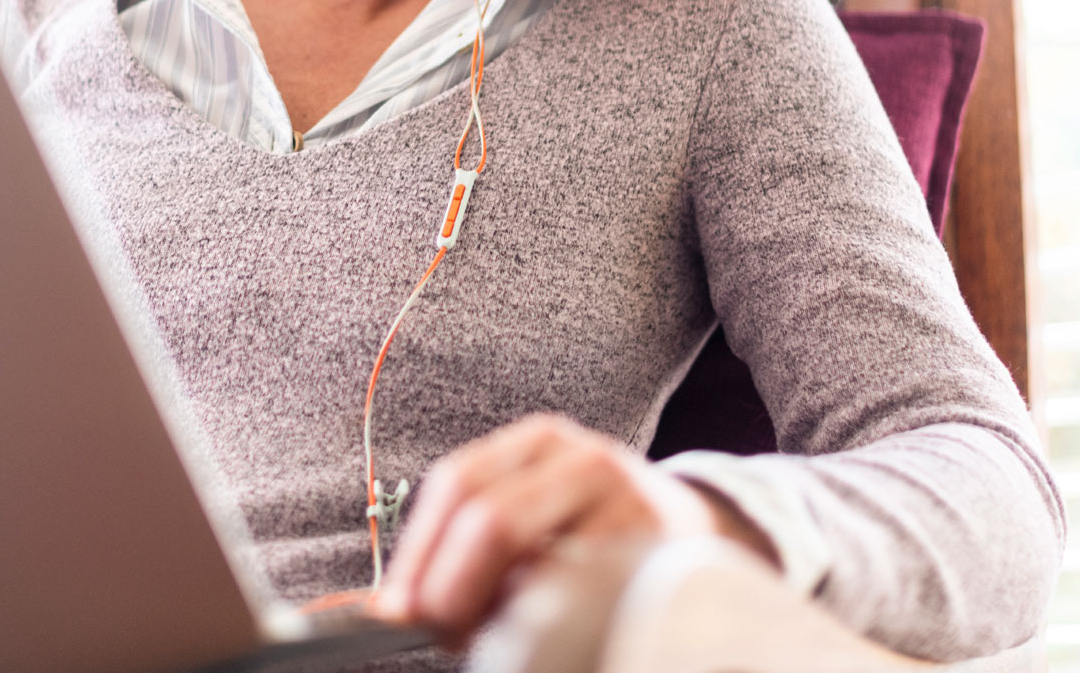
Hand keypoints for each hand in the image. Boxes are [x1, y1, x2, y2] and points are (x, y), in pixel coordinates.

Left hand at [367, 413, 776, 648]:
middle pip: (490, 519)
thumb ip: (463, 551)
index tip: (396, 611)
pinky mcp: (660, 549)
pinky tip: (552, 631)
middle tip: (445, 634)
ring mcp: (627, 499)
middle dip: (452, 590)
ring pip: (537, 564)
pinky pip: (584, 597)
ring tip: (499, 637)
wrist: (698, 541)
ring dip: (501, 616)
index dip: (418, 552)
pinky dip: (553, 624)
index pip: (457, 483)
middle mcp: (582, 457)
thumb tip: (381, 609)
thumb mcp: (531, 520)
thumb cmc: (589, 541)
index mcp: (538, 442)